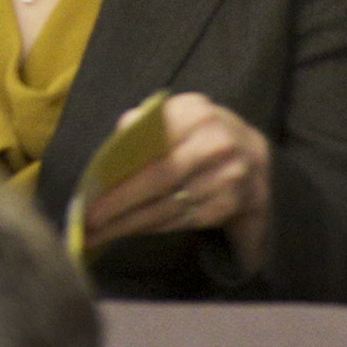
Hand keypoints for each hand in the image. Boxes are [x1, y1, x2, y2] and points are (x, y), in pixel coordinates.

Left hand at [81, 93, 271, 272]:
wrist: (256, 159)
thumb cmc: (201, 134)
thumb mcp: (178, 115)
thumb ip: (146, 123)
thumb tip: (113, 145)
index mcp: (196, 113)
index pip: (151, 145)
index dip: (119, 173)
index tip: (89, 192)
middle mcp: (217, 144)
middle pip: (161, 178)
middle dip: (121, 203)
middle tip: (90, 221)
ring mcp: (229, 177)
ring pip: (171, 205)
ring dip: (132, 223)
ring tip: (101, 233)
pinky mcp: (231, 205)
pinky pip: (185, 220)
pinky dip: (155, 227)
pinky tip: (131, 231)